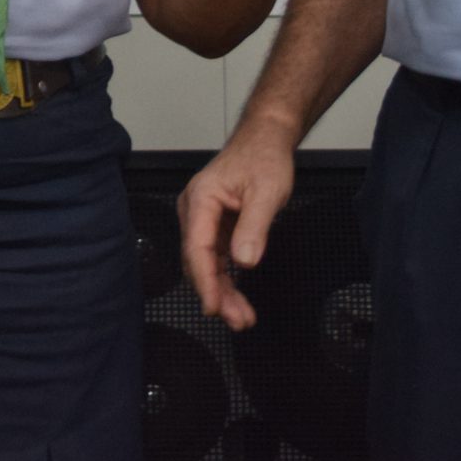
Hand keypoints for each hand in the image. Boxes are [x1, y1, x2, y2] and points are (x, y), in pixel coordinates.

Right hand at [177, 122, 296, 330]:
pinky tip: (237, 297)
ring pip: (205, 263)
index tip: (214, 307)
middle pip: (197, 260)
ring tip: (242, 317)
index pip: (197, 247)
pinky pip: (215, 258)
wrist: (265, 140)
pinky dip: (225, 278)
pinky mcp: (214, 226)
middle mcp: (194, 210)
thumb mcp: (266, 192)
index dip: (205, 280)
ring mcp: (202, 219)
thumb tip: (245, 262)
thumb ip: (254, 227)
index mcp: (201, 199)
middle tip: (238, 321)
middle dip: (216, 293)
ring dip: (221, 290)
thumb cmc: (264, 159)